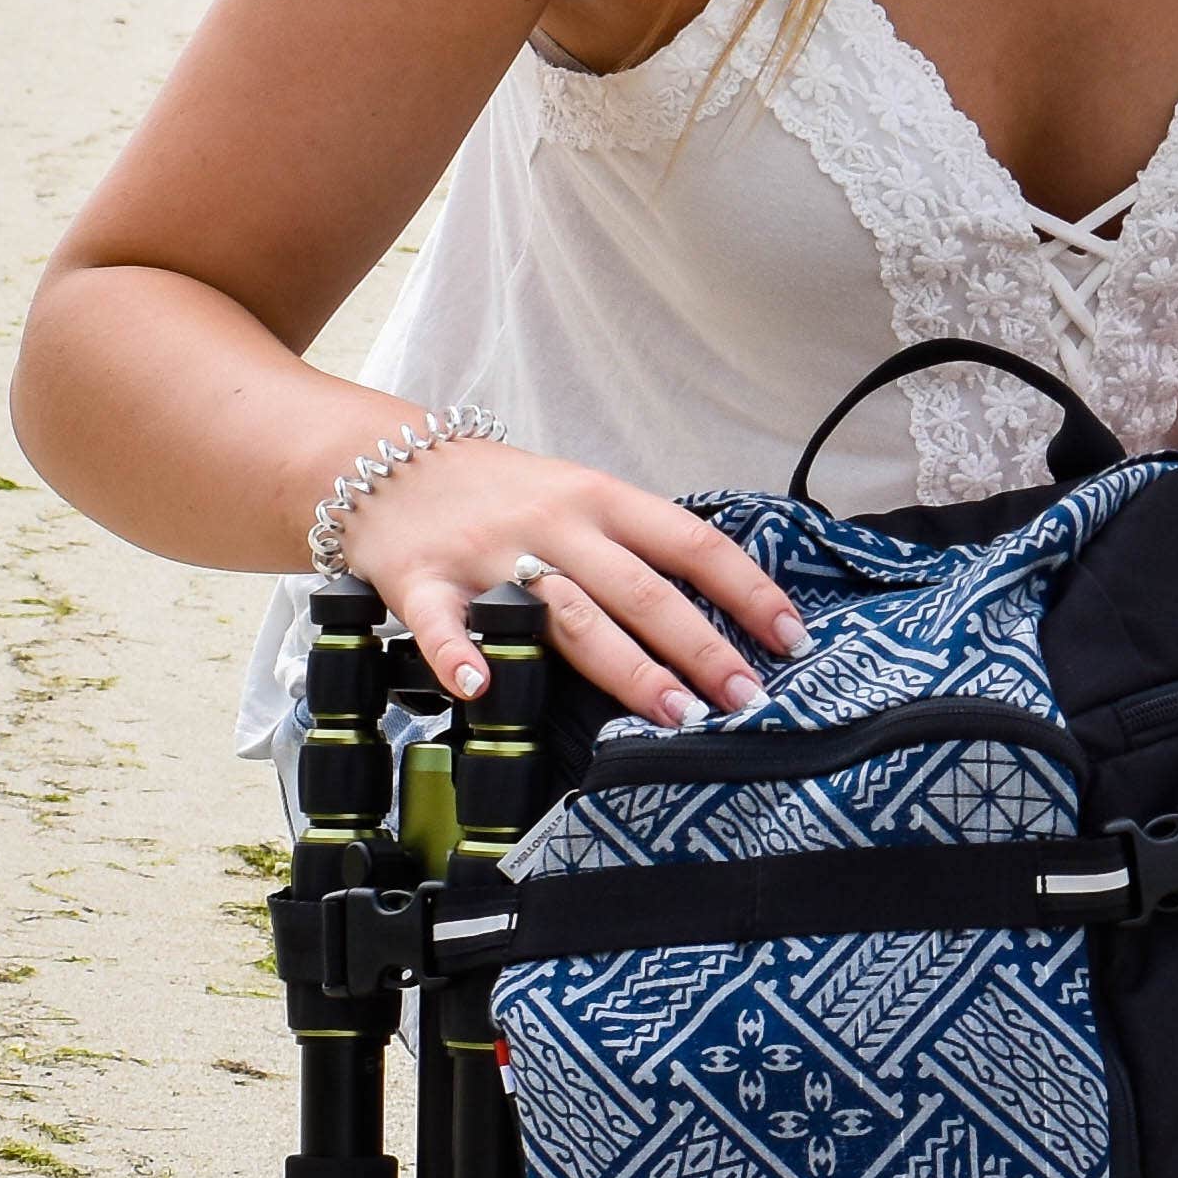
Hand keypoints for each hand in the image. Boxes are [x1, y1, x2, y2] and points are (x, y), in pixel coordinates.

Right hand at [335, 434, 805, 726]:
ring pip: (565, 614)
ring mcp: (488, 554)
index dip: (747, 589)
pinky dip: (459, 657)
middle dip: (700, 647)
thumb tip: (721, 609)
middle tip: (746, 698)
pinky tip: (482, 690)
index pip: (691, 542)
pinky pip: (440, 624)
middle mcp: (554, 524)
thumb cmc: (500, 493)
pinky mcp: (421, 581)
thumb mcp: (578, 496)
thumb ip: (635, 546)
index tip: (792, 638)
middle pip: (640, 590)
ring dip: (623, 667)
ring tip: (671, 715)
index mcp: (601, 499)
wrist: (385, 462)